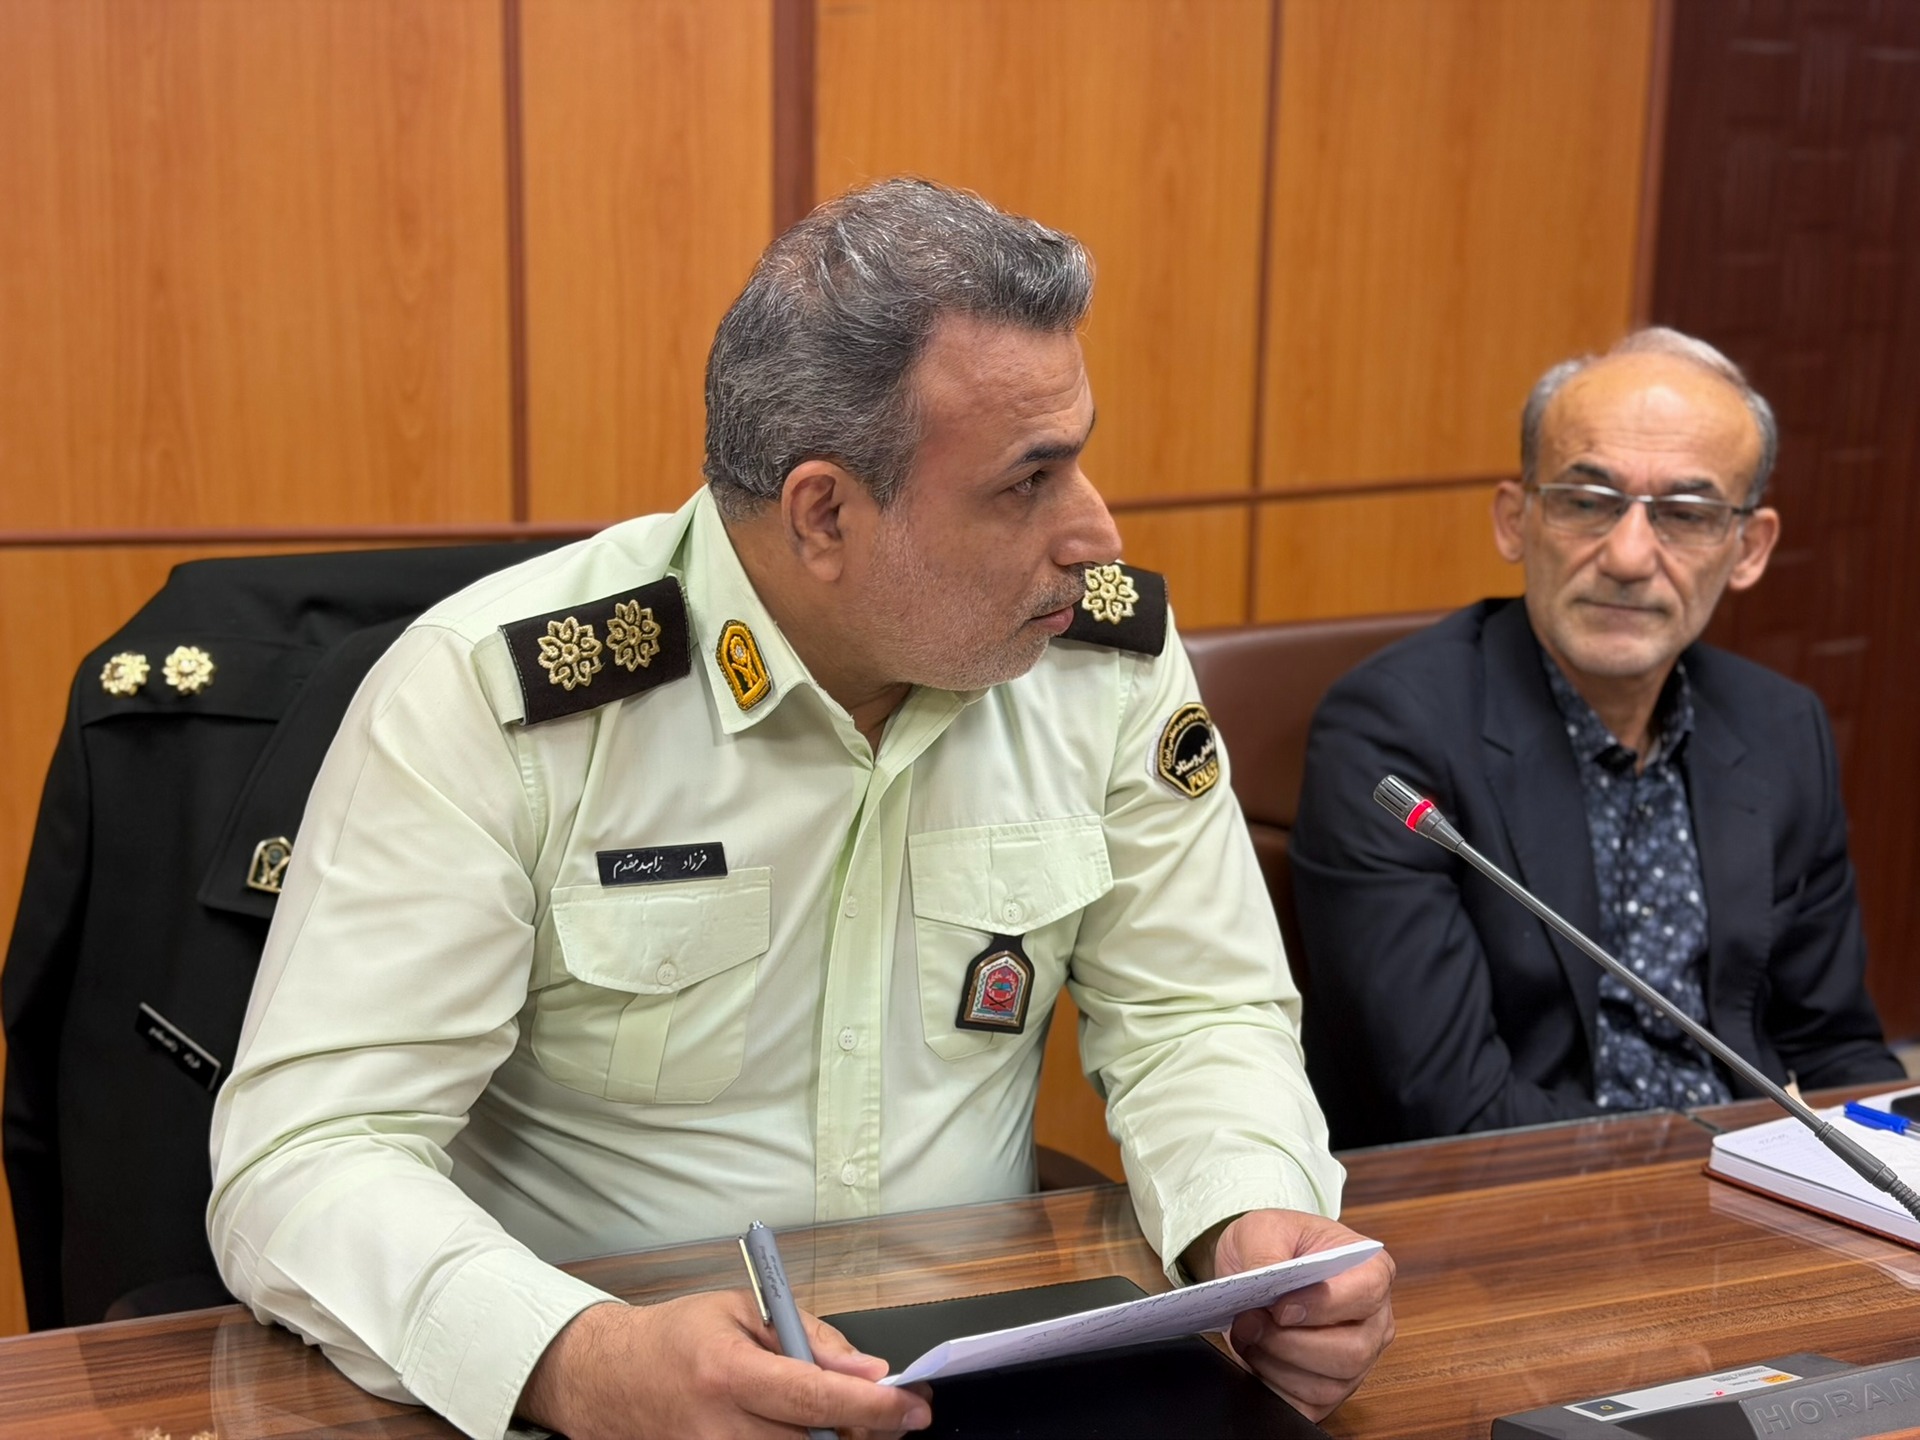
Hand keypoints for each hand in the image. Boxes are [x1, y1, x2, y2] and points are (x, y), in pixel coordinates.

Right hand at [517, 1292, 931, 1438]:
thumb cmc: (676, 1339)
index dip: (871, 1408)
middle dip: (864, 1432)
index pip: (814, 1399)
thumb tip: (869, 1371)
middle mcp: (718, 1428)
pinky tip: (810, 1432)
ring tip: (846, 1421)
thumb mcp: (743, 1311)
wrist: (606, 1380)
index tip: (912, 1408)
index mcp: (727, 1372)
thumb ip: (811, 1337)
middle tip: (892, 1414)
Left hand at [1185, 1209, 1394, 1420]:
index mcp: (1372, 1270)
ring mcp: (1358, 1360)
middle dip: (1290, 1342)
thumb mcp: (1264, 1228)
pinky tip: (1256, 1357)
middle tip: (1249, 1321)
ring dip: (1276, 1364)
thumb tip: (1263, 1281)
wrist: (1260, 1265)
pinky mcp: (1332, 1388)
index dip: (1323, 1305)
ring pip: (1328, 1385)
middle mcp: (1374, 1320)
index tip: (1280, 1306)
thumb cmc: (1276, 1242)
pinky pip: (1308, 1406)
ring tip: (1248, 1335)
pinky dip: (1274, 1386)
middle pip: (1351, 1351)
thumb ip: (1265, 1251)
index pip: (1366, 1293)